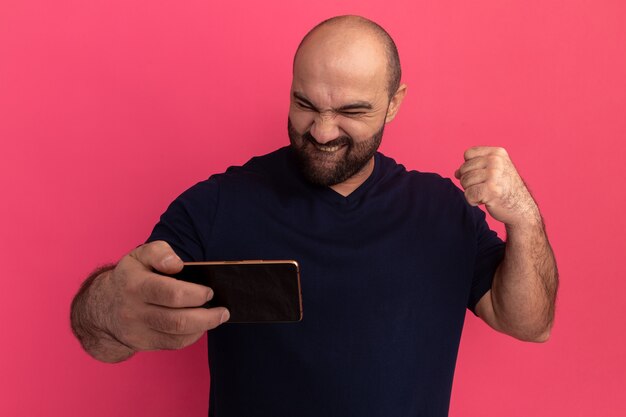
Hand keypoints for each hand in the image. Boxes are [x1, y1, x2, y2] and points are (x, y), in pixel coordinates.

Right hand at [94, 241, 229, 353]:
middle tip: (223, 310)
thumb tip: (177, 265)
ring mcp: (138, 331)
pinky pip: (173, 344)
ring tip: (218, 317)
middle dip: (207, 317)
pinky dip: (192, 336)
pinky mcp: (143, 344)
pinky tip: (201, 326)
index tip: (209, 292)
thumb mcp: (139, 255)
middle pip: (177, 321)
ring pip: (177, 336)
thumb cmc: (130, 277)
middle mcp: (135, 312)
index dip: (195, 294)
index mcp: (136, 286)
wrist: (102, 307)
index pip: (170, 294)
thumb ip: (160, 252)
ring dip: (203, 327)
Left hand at [454, 146, 539, 226]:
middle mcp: (496, 161)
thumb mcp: (495, 170)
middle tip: (485, 187)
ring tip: (486, 193)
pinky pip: (468, 194)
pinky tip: (485, 200)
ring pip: (464, 182)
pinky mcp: (490, 190)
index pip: (468, 154)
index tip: (482, 175)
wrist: (521, 208)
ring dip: (471, 191)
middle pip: (464, 169)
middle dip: (469, 181)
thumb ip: (475, 167)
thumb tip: (456, 172)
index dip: (470, 166)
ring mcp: (494, 175)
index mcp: (497, 153)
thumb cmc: (505, 189)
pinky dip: (473, 201)